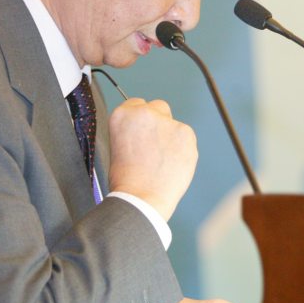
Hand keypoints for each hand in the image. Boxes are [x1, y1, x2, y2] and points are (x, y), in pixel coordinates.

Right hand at [107, 98, 196, 220]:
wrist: (142, 199)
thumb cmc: (127, 180)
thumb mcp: (117, 146)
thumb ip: (132, 130)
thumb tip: (146, 128)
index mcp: (122, 115)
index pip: (136, 104)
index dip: (140, 121)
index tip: (142, 132)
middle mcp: (144, 113)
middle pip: (158, 107)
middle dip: (158, 122)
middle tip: (154, 146)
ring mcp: (167, 122)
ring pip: (174, 123)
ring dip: (171, 137)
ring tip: (163, 161)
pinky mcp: (186, 133)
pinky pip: (186, 137)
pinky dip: (183, 148)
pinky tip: (173, 163)